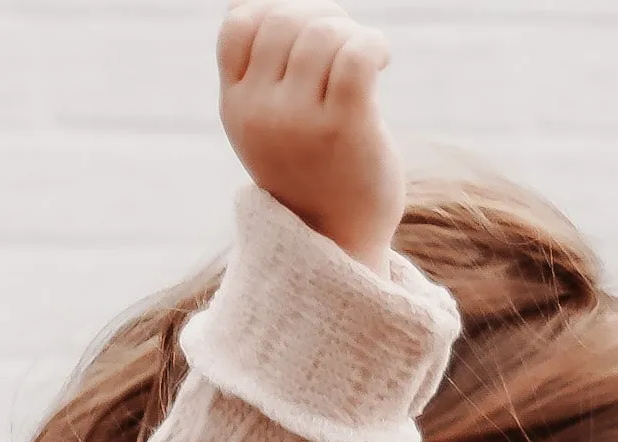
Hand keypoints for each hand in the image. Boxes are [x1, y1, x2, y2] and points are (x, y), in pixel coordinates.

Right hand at [218, 4, 404, 267]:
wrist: (337, 243)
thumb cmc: (311, 171)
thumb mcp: (269, 121)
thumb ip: (263, 68)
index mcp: (236, 106)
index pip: (238, 24)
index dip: (274, 9)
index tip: (305, 33)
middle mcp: (260, 113)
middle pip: (285, 20)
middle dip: (322, 16)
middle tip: (346, 43)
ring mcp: (299, 122)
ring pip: (323, 33)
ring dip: (352, 33)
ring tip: (366, 59)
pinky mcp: (343, 127)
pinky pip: (356, 54)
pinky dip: (373, 44)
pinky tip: (381, 60)